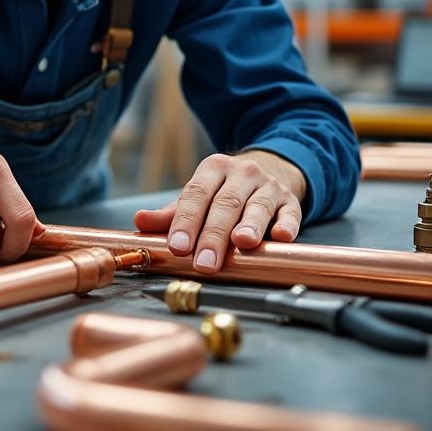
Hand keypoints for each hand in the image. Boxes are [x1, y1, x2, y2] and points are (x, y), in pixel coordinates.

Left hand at [133, 151, 305, 273]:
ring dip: (250, 225)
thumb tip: (140, 222)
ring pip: (258, 206)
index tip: (178, 246)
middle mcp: (242, 173)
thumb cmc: (225, 191)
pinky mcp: (291, 202)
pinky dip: (287, 226)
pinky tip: (281, 237)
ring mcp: (269, 186)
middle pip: (226, 204)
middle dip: (213, 235)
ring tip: (241, 243)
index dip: (186, 221)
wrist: (271, 169)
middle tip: (204, 263)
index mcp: (213, 168)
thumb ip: (171, 213)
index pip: (196, 195)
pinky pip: (290, 214)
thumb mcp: (198, 195)